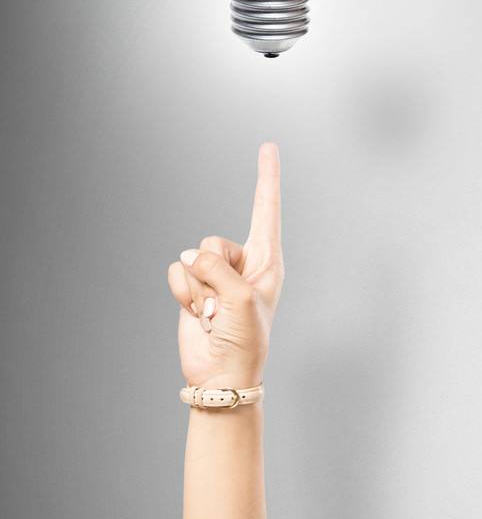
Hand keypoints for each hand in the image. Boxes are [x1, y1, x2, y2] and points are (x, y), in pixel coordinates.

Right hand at [167, 142, 283, 389]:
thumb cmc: (245, 339)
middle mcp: (243, 263)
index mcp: (268, 261)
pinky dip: (183, 295)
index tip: (269, 145)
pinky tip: (200, 315)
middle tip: (227, 305)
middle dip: (214, 274)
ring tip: (215, 313)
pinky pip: (176, 272)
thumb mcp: (240, 299)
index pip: (266, 210)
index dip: (266, 177)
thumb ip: (215, 268)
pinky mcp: (193, 287)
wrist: (222, 373)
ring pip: (191, 257)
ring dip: (199, 290)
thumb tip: (188, 257)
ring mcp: (216, 275)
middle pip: (213, 242)